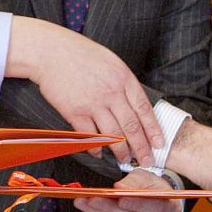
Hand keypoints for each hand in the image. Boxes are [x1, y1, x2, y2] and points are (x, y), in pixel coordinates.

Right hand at [6, 16, 162, 164]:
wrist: (51, 51)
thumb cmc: (81, 53)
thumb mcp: (112, 62)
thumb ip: (124, 82)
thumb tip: (135, 104)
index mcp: (124, 79)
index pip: (145, 109)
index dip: (153, 130)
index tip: (159, 143)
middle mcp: (112, 92)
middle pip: (132, 126)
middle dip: (141, 147)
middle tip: (147, 160)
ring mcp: (93, 103)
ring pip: (113, 134)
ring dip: (120, 151)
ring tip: (124, 160)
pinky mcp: (75, 111)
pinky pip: (90, 136)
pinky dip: (96, 147)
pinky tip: (99, 153)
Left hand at [74, 169, 182, 211]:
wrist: (160, 206)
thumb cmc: (154, 191)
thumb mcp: (148, 178)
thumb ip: (135, 181)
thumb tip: (119, 187)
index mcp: (171, 209)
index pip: (155, 208)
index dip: (136, 204)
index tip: (119, 197)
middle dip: (110, 209)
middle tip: (92, 199)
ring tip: (85, 203)